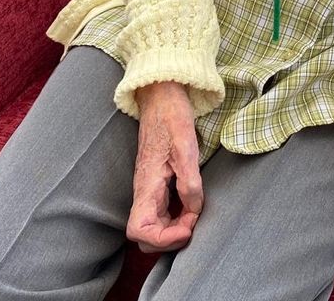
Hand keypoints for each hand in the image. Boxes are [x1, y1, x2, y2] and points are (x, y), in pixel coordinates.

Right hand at [128, 81, 202, 252]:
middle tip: (194, 222)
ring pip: (153, 224)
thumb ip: (189, 181)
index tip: (187, 227)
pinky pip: (161, 210)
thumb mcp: (185, 146)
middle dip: (169, 238)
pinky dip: (176, 215)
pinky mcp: (156, 182)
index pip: (139, 230)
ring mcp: (149, 187)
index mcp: (147, 184)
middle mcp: (144, 190)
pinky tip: (191, 204)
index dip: (163, 238)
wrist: (161, 94)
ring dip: (174, 228)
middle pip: (145, 235)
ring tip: (195, 214)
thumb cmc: (171, 116)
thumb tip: (193, 209)